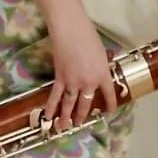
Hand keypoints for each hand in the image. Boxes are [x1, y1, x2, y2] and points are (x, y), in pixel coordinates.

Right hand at [46, 14, 117, 130]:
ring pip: (69, 104)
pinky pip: (55, 96)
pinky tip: (48, 117)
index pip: (109, 95)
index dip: (110, 105)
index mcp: (103, 75)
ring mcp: (73, 81)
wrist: (70, 29)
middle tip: (79, 124)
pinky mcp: (59, 77)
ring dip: (66, 116)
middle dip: (82, 115)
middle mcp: (89, 82)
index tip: (109, 112)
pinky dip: (51, 107)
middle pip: (86, 104)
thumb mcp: (102, 53)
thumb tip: (100, 71)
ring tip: (64, 127)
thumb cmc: (89, 36)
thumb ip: (101, 66)